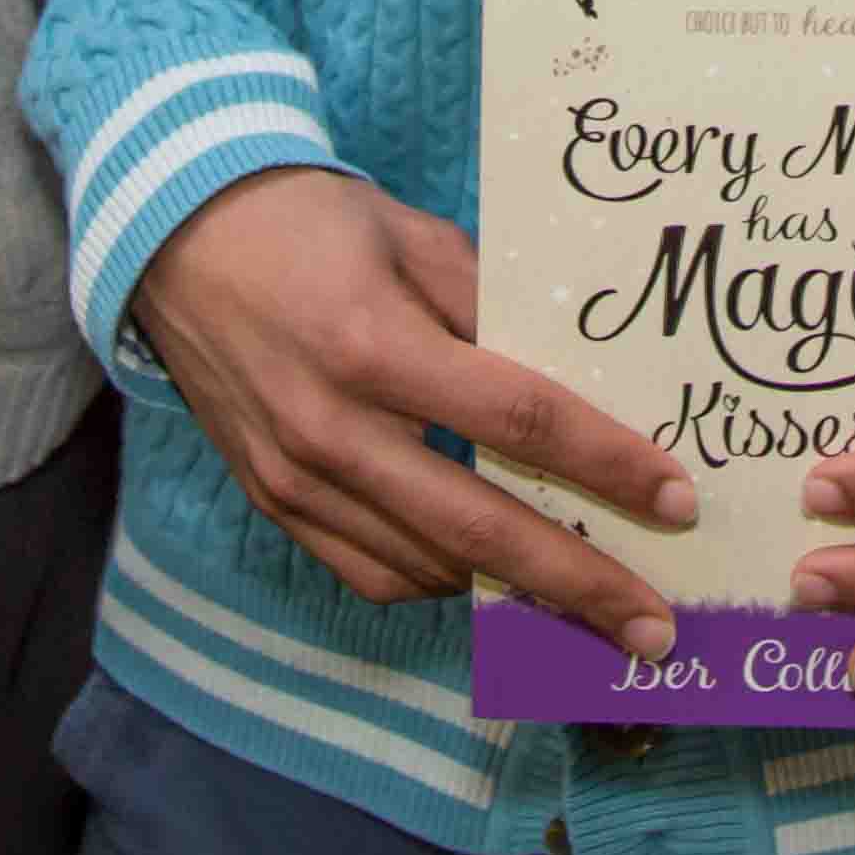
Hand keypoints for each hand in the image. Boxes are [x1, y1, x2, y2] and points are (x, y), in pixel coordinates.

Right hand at [127, 168, 692, 658]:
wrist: (178, 236)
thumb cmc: (310, 223)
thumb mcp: (413, 235)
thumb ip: (492, 304)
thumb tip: (574, 372)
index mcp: (376, 346)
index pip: (518, 419)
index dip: (606, 463)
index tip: (676, 499)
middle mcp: (333, 429)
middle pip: (479, 527)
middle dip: (577, 584)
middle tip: (653, 630)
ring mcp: (297, 478)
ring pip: (427, 565)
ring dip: (514, 597)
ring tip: (587, 609)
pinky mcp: (273, 502)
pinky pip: (369, 572)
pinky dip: (436, 582)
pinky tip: (487, 576)